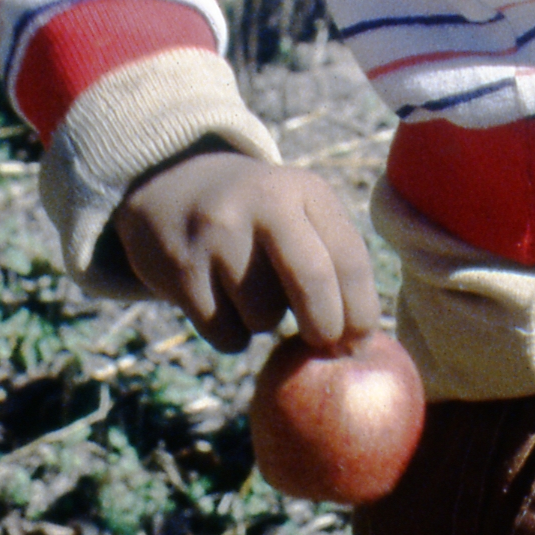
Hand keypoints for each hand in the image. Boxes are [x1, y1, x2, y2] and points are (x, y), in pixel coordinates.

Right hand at [112, 148, 382, 352]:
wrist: (172, 188)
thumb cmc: (255, 220)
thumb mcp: (297, 213)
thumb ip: (331, 261)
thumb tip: (359, 345)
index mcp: (305, 190)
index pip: (349, 256)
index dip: (362, 309)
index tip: (362, 340)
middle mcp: (264, 202)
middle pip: (313, 281)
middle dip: (326, 328)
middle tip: (325, 344)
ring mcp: (219, 232)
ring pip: (264, 318)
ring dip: (264, 323)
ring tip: (248, 292)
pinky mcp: (182, 267)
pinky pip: (226, 334)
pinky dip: (231, 335)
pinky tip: (219, 301)